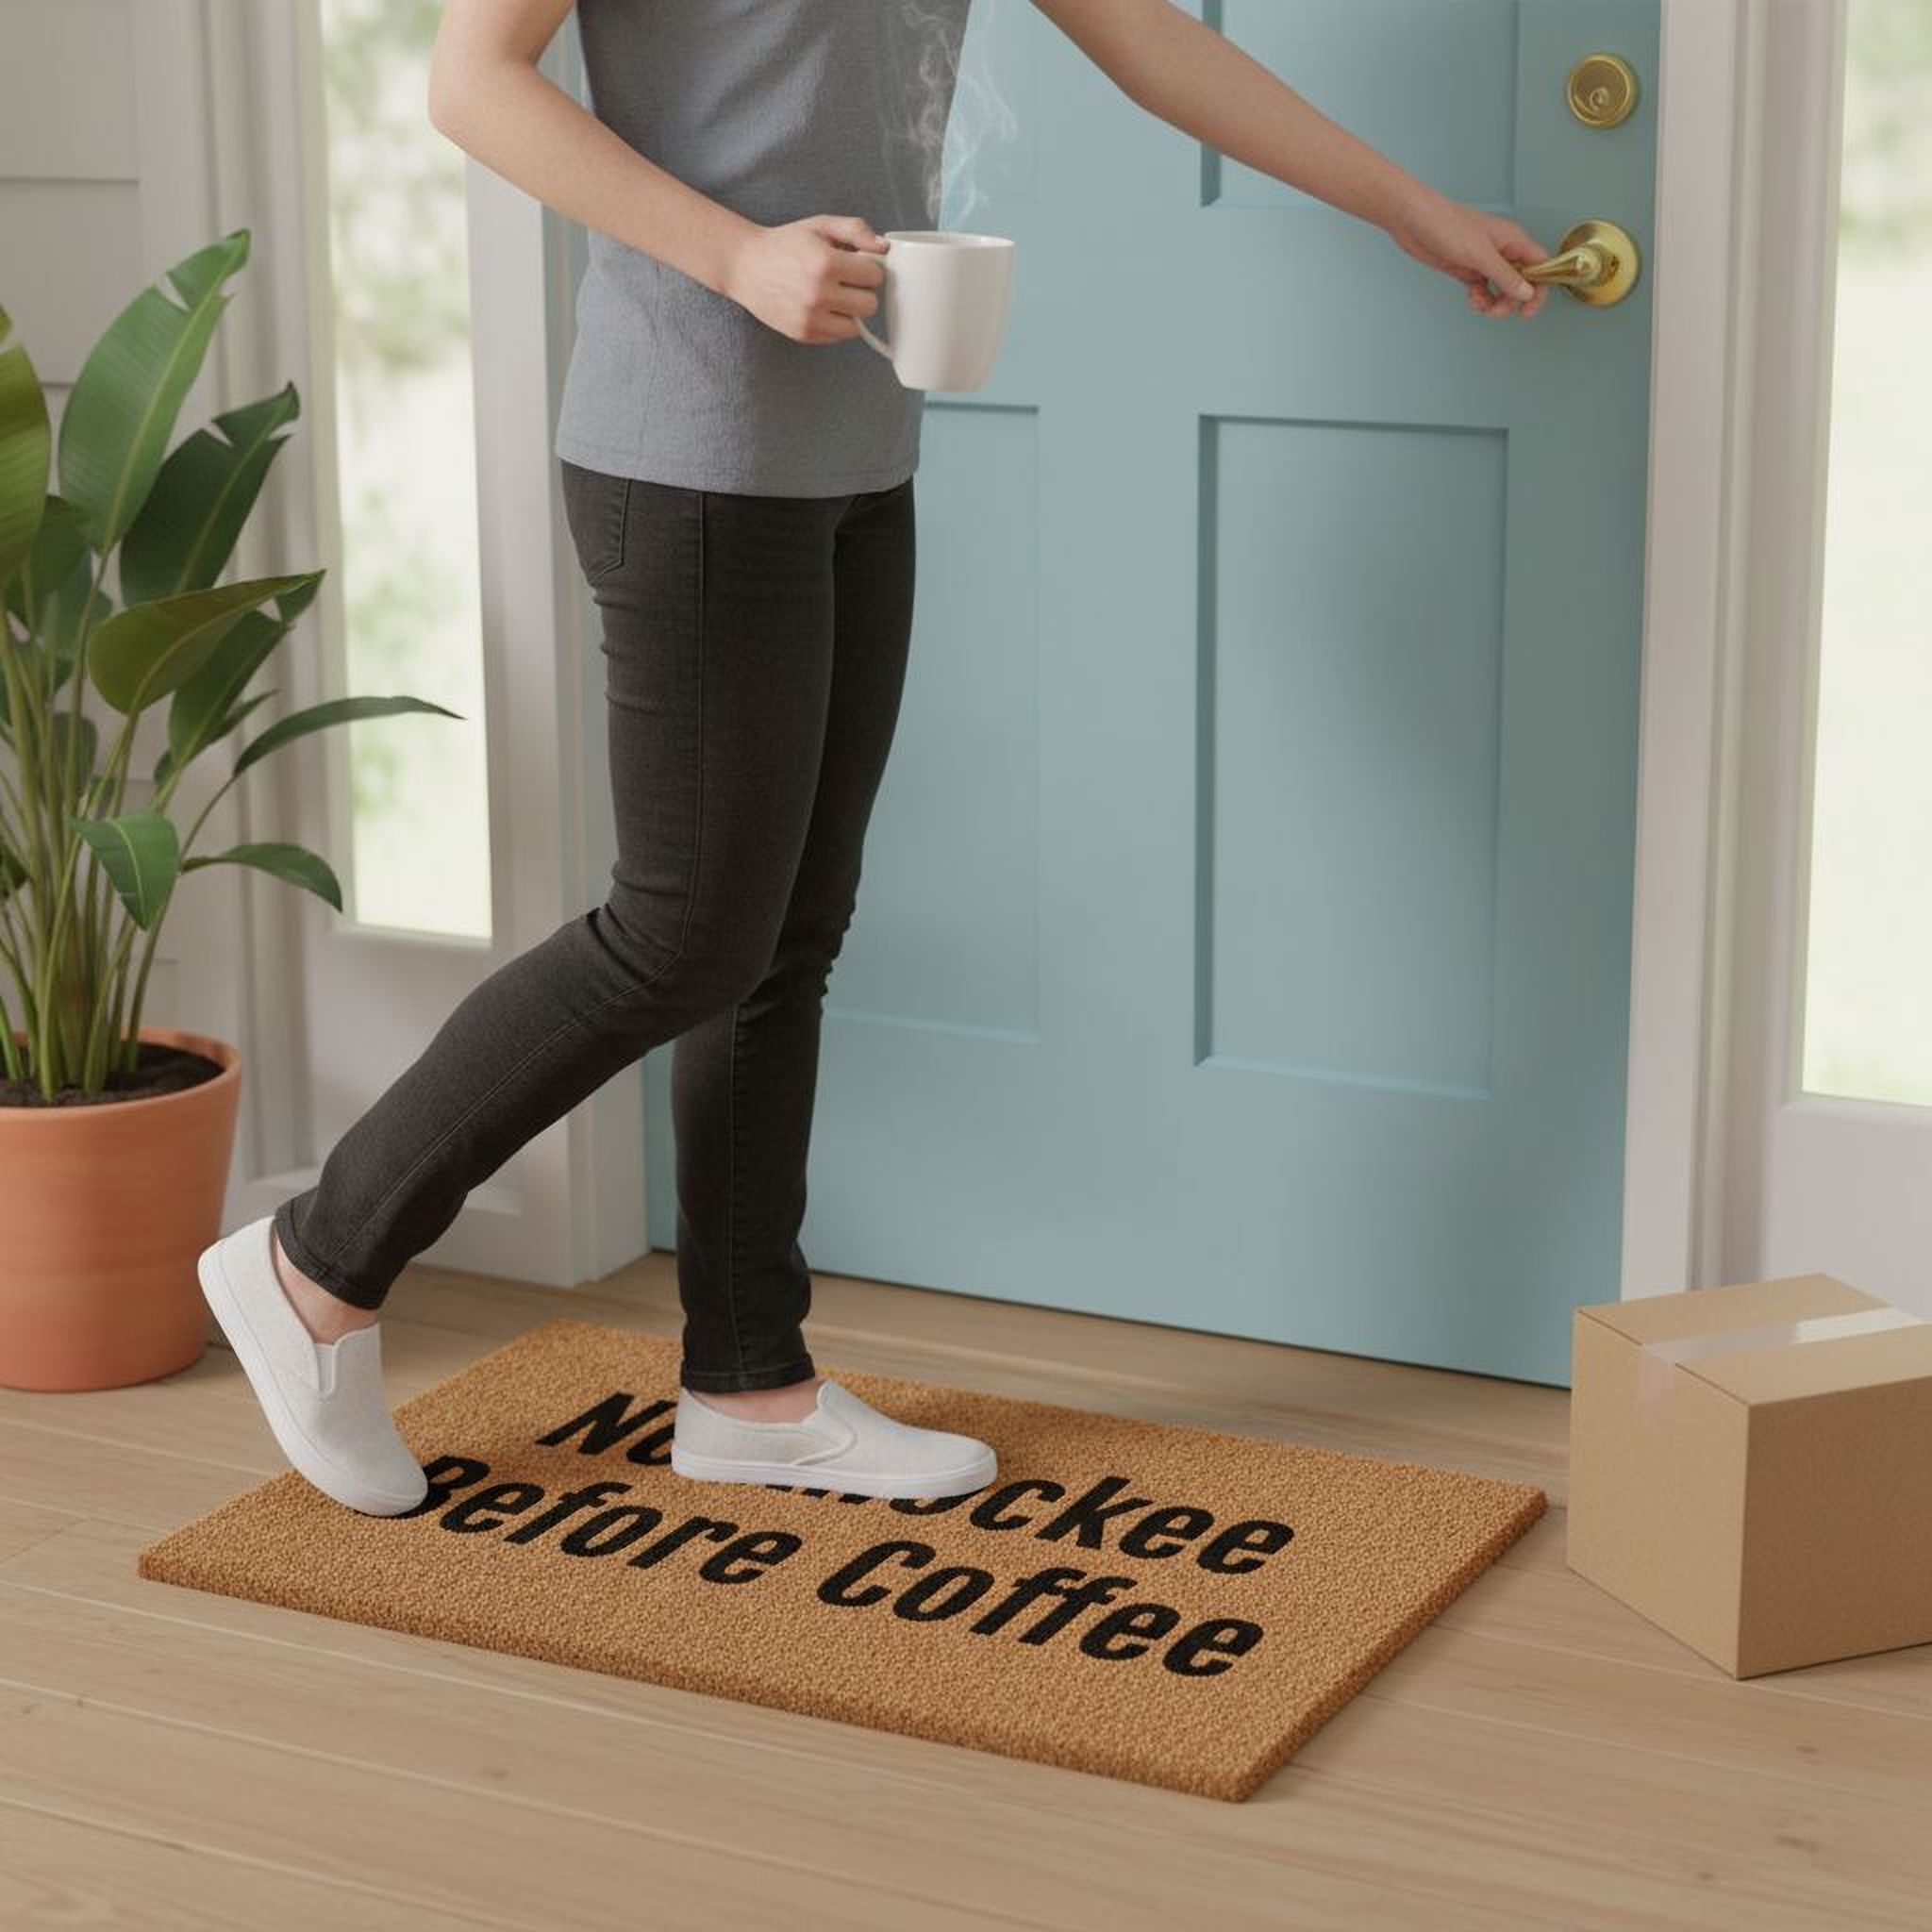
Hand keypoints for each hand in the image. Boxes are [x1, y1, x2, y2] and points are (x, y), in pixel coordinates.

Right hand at [722, 214, 888, 343]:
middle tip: (847, 281)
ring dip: (851, 311)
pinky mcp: (804, 334)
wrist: (746, 266)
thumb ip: (856, 230)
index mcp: (826, 263)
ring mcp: (811, 318)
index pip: (874, 276)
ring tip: (835, 295)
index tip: (856, 264)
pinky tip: (822, 307)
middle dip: (862, 291)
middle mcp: (819, 294)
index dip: (869, 268)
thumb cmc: (785, 244)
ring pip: (857, 326)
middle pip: (870, 304)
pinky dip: (836, 323)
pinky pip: (839, 336)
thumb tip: (884, 247)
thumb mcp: (820, 226)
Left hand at [1383, 184, 1549, 319]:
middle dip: (1511, 301)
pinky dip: (1480, 299)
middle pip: (1521, 283)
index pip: (1540, 266)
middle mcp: (1502, 250)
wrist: (1414, 221)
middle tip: (1495, 311)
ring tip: (1481, 306)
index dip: (1539, 289)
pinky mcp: (1468, 269)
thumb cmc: (1447, 225)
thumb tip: (1527, 293)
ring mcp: (1485, 261)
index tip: (1528, 309)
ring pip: (1501, 289)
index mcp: (1513, 240)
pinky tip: (1472, 299)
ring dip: (1495, 303)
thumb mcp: (1481, 255)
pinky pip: (1483, 289)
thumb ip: (1505, 276)